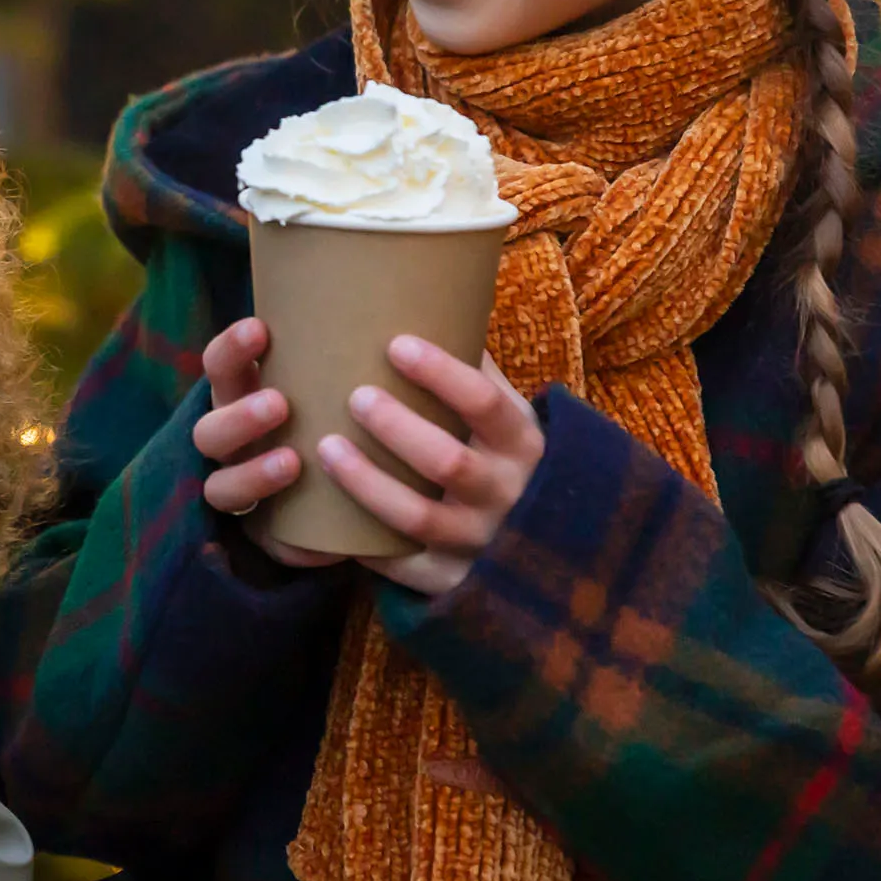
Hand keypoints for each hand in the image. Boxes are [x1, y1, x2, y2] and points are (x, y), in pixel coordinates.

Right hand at [192, 318, 349, 568]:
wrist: (342, 490)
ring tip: (292, 462)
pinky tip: (320, 544)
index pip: (220, 367)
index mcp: (243, 397)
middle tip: (279, 402)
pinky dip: (292, 543)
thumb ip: (352, 355)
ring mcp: (243, 490)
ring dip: (254, 475)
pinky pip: (272, 544)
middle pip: (208, 432)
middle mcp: (232, 444)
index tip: (261, 328)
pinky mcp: (270, 535)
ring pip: (222, 489)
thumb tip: (414, 307)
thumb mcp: (337, 381)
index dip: (230, 349)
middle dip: (238, 416)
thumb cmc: (340, 412)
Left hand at [312, 336, 544, 597]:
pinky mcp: (452, 582)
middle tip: (353, 396)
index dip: (440, 373)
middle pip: (447, 462)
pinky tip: (327, 517)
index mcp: (524, 446)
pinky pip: (402, 567)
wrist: (553, 551)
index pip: (486, 404)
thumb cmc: (512, 463)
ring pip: (416, 517)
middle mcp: (507, 497)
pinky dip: (364, 545)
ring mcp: (479, 544)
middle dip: (396, 428)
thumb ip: (479, 373)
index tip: (395, 343)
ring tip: (326, 447)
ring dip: (366, 482)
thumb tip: (435, 298)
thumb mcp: (511, 419)